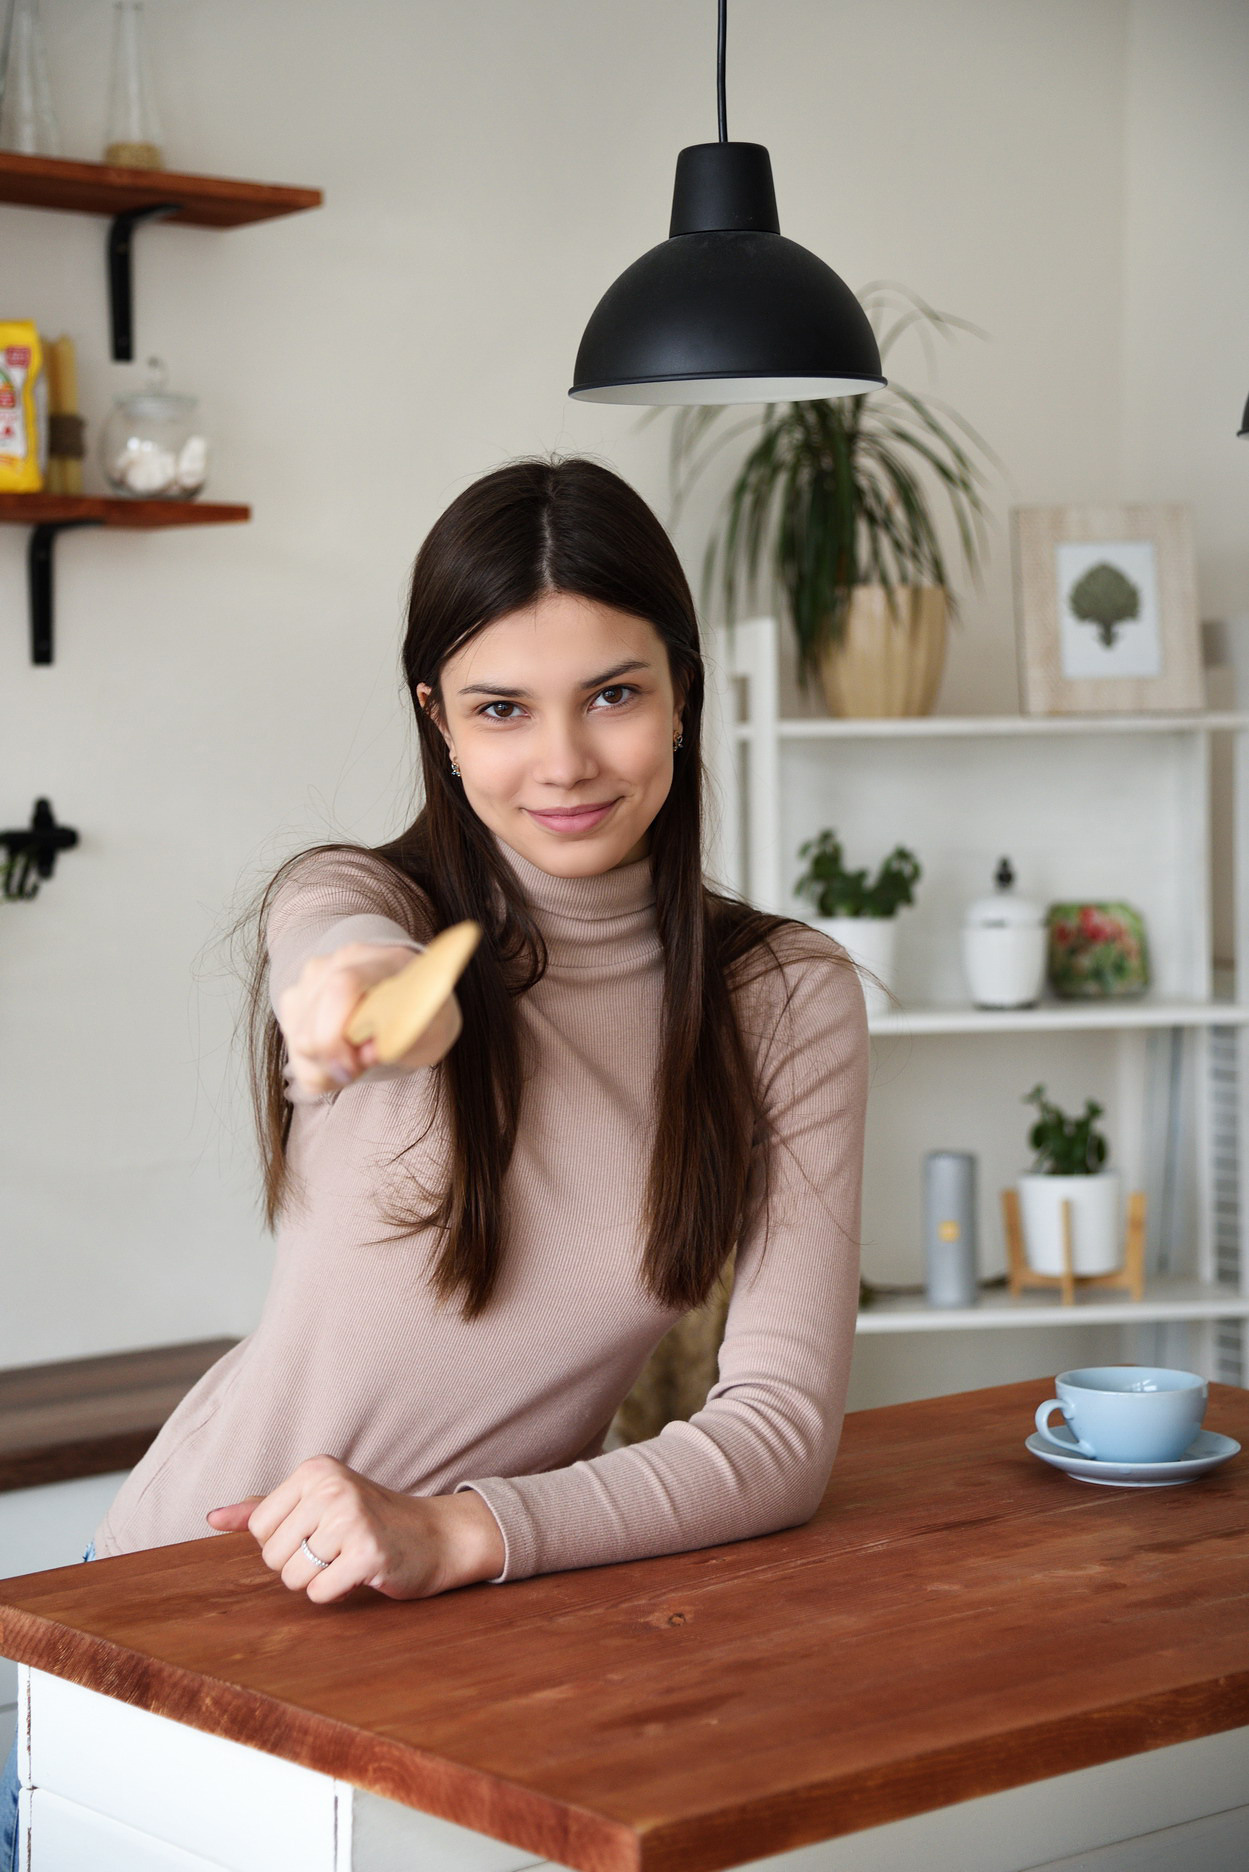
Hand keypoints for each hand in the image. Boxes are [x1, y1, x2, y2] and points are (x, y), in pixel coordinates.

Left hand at [205, 1455, 505, 1602]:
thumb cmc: (369, 1520)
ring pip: (293, 1577)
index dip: (283, 1541)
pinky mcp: (368, 1552)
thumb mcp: (317, 1502)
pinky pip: (320, 1592)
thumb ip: (264, 1509)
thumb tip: (212, 1518)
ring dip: (317, 1580)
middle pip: (272, 1555)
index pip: (258, 1527)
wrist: (436, 1535)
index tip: (317, 1532)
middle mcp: (331, 1487)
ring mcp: (351, 1518)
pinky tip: (359, 1573)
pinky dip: (335, 1592)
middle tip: (336, 1549)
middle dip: (299, 1564)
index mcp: (315, 1469)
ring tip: (346, 1559)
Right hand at [276, 942, 462, 1095]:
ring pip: (299, 1043)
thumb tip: (366, 1054)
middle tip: (365, 1065)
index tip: (355, 1066)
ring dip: (328, 1068)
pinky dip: (318, 1068)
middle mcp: (335, 964)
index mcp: (379, 962)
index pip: (341, 986)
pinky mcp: (294, 1002)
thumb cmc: (422, 1012)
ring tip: (357, 1059)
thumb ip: (405, 1039)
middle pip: (311, 1026)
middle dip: (334, 1061)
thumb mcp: (435, 1027)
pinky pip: (295, 1053)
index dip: (336, 1034)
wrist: (406, 996)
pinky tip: (342, 1057)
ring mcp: (309, 982)